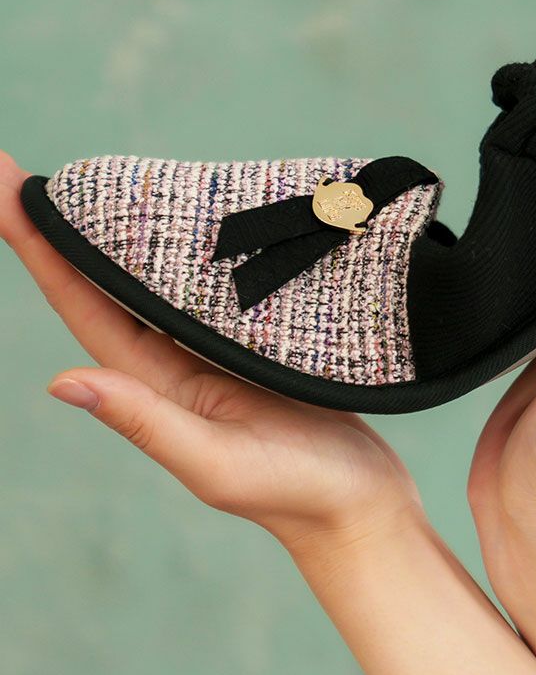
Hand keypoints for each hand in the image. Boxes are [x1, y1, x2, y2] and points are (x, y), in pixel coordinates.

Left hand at [0, 151, 420, 549]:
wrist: (361, 503)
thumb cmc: (296, 490)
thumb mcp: (215, 461)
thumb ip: (144, 421)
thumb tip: (60, 383)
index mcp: (155, 387)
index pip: (82, 306)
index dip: (38, 250)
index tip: (2, 189)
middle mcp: (172, 364)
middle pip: (101, 285)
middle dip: (57, 229)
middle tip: (11, 171)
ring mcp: (211, 352)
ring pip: (150, 280)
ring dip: (111, 235)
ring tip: (78, 182)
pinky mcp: (253, 343)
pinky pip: (206, 287)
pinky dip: (183, 251)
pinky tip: (178, 222)